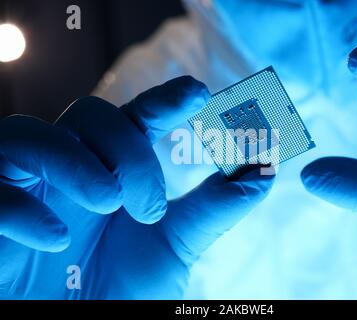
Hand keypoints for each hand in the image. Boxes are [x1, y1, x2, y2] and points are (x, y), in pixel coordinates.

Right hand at [0, 76, 273, 298]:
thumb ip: (214, 210)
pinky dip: (21, 206)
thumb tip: (264, 173)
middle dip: (127, 150)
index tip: (198, 92)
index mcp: (114, 170)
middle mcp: (70, 169)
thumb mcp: (174, 248)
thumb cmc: (122, 292)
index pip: (137, 118)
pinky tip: (54, 238)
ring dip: (76, 164)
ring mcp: (25, 186)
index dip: (165, 99)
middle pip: (91, 114)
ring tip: (107, 204)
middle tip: (150, 205)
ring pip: (33, 133)